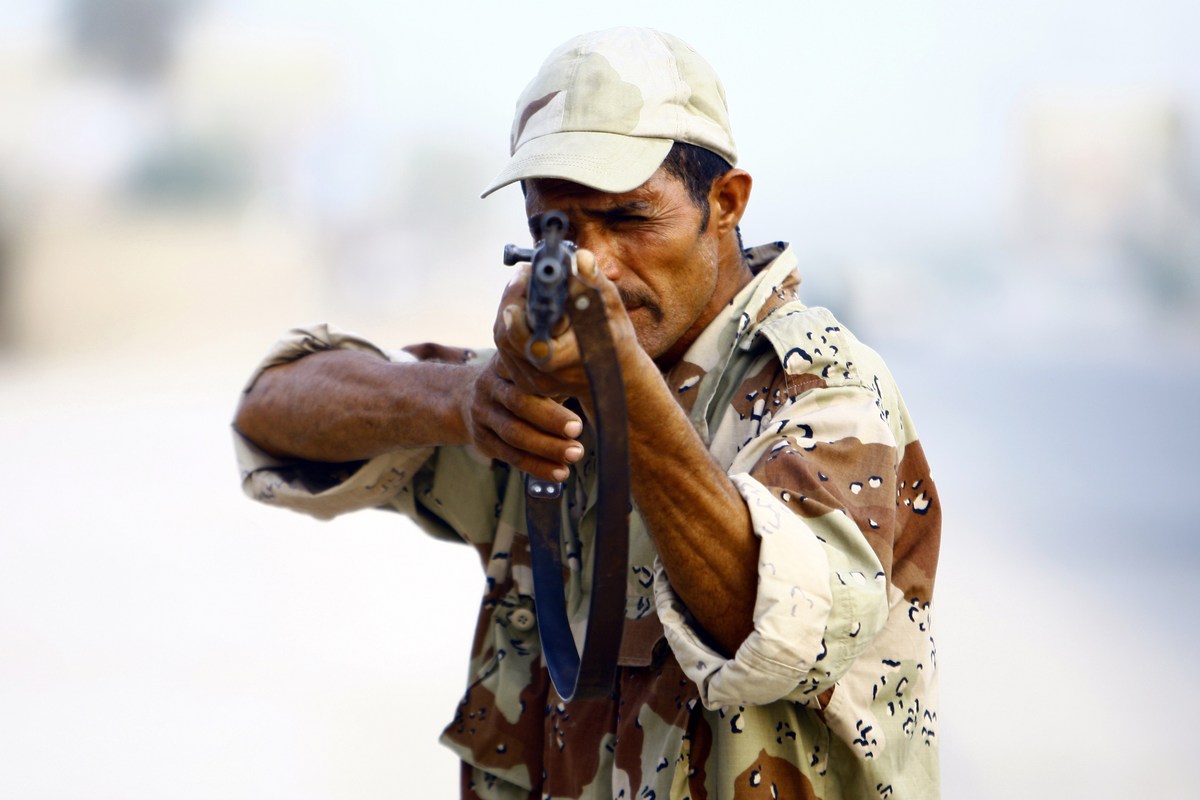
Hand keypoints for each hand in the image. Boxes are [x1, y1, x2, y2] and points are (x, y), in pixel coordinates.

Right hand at [457, 355, 584, 481]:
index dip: (549, 385)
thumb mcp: (526, 368)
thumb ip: (553, 375)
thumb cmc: (515, 382)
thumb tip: (597, 387)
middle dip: (550, 419)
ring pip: (514, 434)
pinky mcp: (483, 440)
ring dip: (547, 447)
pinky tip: (560, 473)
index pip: (525, 372)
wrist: (465, 397)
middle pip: (519, 404)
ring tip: (575, 454)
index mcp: (504, 363)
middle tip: (578, 430)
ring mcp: (483, 415)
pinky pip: (512, 456)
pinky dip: (537, 466)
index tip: (573, 390)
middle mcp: (489, 387)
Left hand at [493, 250, 645, 415]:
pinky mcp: (525, 381)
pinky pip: (505, 349)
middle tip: (523, 274)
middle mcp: (546, 376)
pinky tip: (523, 306)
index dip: (520, 308)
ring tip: (523, 285)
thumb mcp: (611, 309)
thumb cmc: (616, 340)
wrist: (616, 377)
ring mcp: (533, 382)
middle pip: (508, 336)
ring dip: (509, 309)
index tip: (524, 276)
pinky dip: (510, 324)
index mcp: (568, 361)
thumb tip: (579, 258)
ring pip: (503, 341)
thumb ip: (594, 284)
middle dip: (512, 299)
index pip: (531, 340)